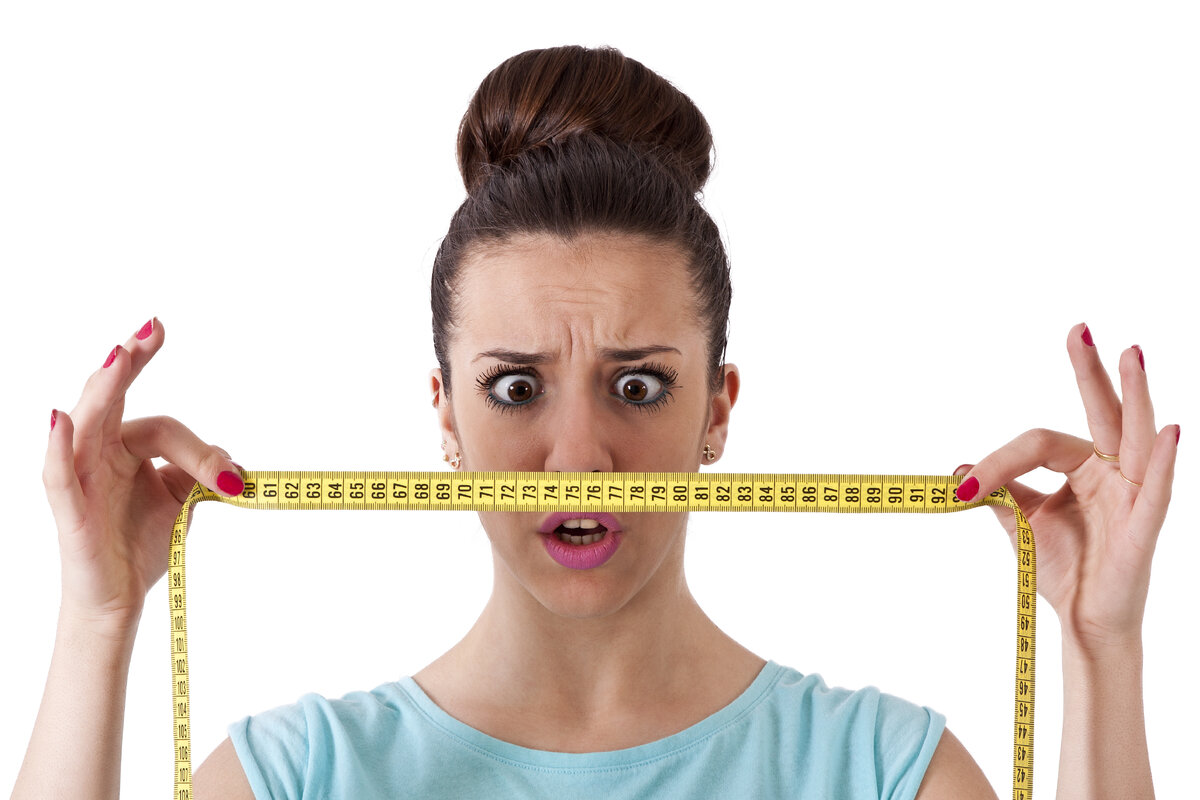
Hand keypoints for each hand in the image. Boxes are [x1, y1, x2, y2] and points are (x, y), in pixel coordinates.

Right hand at [42, 318, 243, 633]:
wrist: (119, 598)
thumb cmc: (140, 542)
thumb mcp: (183, 501)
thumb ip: (204, 473)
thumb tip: (233, 462)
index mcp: (124, 447)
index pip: (162, 428)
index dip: (199, 450)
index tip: (232, 475)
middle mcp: (98, 454)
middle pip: (114, 399)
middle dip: (132, 362)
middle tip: (154, 328)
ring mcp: (80, 479)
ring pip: (89, 423)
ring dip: (105, 387)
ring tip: (121, 356)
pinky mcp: (69, 510)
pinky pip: (59, 474)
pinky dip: (60, 446)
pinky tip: (61, 420)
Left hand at [954, 323, 1178, 656]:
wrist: (1082, 620)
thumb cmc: (1064, 568)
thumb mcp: (1022, 521)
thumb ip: (999, 490)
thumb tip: (960, 466)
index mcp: (1083, 468)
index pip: (1039, 443)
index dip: (998, 461)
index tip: (963, 487)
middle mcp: (1113, 473)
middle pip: (1103, 414)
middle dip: (1091, 371)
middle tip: (1079, 329)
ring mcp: (1133, 496)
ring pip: (1135, 437)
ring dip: (1134, 395)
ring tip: (1131, 353)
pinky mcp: (1145, 526)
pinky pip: (1158, 488)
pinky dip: (1164, 459)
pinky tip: (1169, 430)